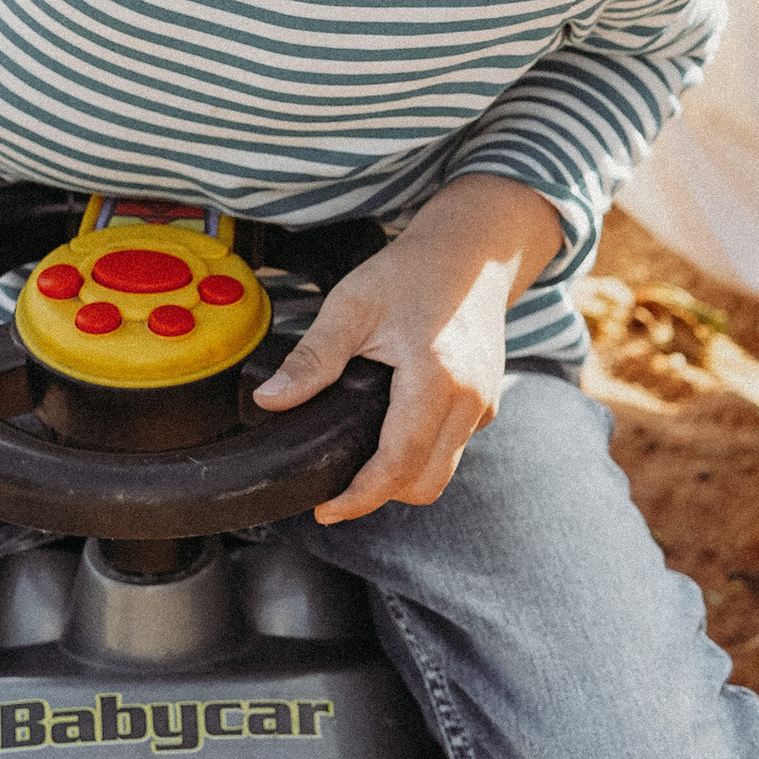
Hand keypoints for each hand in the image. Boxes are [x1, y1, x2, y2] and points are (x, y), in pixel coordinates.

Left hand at [253, 175, 563, 522]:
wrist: (476, 249)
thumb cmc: (415, 269)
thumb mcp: (352, 306)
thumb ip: (312, 359)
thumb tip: (271, 400)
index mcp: (436, 378)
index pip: (399, 464)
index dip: (360, 497)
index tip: (328, 510)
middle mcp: (469, 400)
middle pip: (426, 484)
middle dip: (382, 494)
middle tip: (339, 486)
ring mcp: (484, 403)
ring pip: (443, 472)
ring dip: (404, 476)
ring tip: (363, 458)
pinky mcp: (488, 402)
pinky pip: (454, 449)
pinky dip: (423, 453)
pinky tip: (394, 428)